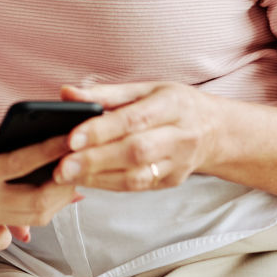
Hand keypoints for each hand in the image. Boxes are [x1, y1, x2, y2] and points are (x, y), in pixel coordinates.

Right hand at [0, 125, 78, 230]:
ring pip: (32, 218)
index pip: (20, 163)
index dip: (49, 150)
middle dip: (64, 182)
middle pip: (37, 200)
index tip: (71, 135)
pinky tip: (47, 194)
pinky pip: (18, 224)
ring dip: (56, 200)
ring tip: (71, 176)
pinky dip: (38, 212)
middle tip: (81, 159)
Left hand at [54, 82, 215, 190]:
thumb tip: (67, 93)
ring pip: (137, 176)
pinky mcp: (172, 181)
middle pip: (136, 151)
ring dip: (99, 177)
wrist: (215, 131)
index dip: (102, 130)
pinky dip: (109, 185)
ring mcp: (178, 163)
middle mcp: (180, 136)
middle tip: (61, 166)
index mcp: (173, 105)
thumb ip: (105, 93)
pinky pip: (138, 187)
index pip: (134, 119)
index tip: (72, 138)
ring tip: (67, 175)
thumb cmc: (173, 105)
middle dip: (95, 160)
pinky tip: (86, 180)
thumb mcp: (145, 89)